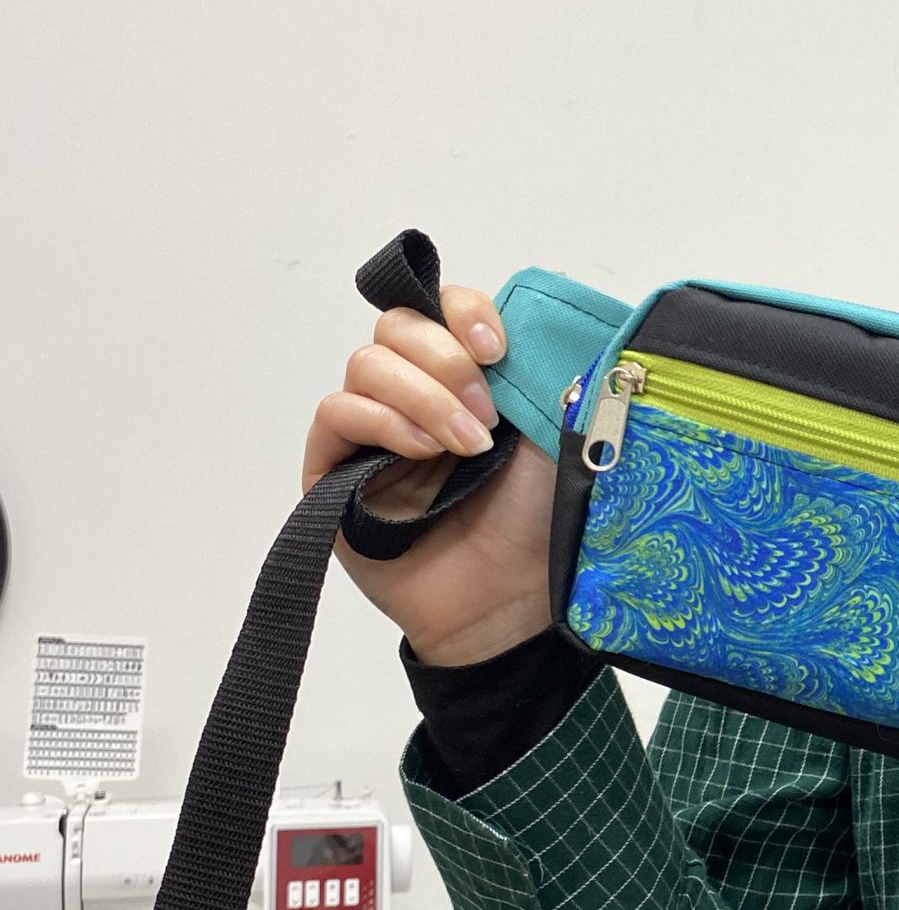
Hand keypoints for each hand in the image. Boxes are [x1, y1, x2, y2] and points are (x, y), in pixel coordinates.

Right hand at [303, 283, 556, 665]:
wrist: (512, 601)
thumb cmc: (537, 519)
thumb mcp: (553, 430)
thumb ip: (534, 368)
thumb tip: (529, 318)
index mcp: (465, 377)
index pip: (441, 308)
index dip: (464, 312)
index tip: (498, 348)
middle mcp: (413, 396)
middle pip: (397, 326)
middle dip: (446, 359)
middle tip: (488, 415)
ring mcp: (371, 433)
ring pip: (367, 364)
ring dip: (423, 397)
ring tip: (468, 446)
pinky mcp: (333, 473)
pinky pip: (336, 413)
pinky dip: (383, 422)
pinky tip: (424, 454)